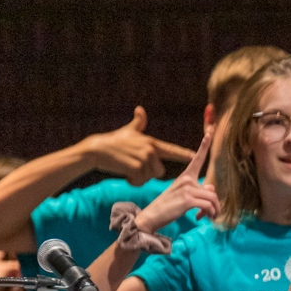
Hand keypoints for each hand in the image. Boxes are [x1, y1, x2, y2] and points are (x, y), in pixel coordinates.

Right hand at [80, 107, 196, 185]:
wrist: (97, 150)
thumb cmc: (113, 141)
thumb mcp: (128, 131)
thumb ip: (138, 123)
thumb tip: (140, 109)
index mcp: (151, 142)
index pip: (171, 149)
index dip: (183, 154)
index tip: (194, 156)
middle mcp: (150, 149)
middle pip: (160, 171)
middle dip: (148, 174)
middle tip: (134, 167)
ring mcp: (143, 158)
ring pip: (150, 177)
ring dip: (139, 178)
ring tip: (128, 169)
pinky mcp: (136, 167)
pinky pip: (140, 181)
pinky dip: (132, 182)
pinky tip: (125, 174)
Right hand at [135, 129, 219, 233]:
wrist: (151, 217)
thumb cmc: (167, 207)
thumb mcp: (183, 196)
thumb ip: (198, 191)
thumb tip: (211, 187)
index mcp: (185, 177)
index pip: (197, 159)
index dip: (205, 146)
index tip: (210, 132)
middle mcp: (186, 180)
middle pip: (212, 192)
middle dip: (215, 206)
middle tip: (211, 215)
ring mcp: (187, 189)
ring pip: (212, 199)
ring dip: (214, 211)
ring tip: (209, 217)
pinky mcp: (187, 200)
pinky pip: (208, 206)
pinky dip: (209, 213)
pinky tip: (199, 218)